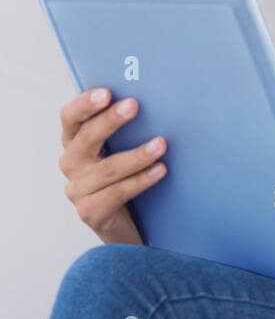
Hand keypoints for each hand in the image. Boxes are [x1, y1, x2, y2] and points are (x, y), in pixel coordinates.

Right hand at [58, 89, 167, 244]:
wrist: (126, 226)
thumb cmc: (126, 178)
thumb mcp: (121, 150)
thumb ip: (125, 130)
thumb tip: (153, 101)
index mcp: (75, 143)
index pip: (70, 117)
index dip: (84, 104)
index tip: (106, 92)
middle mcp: (71, 164)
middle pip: (86, 138)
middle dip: (110, 120)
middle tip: (133, 106)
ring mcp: (78, 190)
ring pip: (108, 168)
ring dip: (136, 155)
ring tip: (160, 144)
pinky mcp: (90, 212)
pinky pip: (117, 193)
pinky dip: (140, 181)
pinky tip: (160, 170)